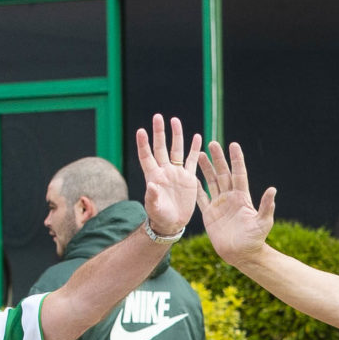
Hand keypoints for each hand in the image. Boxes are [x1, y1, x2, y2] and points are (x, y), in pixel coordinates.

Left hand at [134, 115, 203, 238]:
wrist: (172, 222)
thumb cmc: (159, 216)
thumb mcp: (154, 208)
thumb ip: (152, 197)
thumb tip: (151, 185)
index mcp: (153, 176)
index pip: (146, 156)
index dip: (143, 144)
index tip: (141, 131)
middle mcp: (164, 170)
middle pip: (161, 147)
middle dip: (159, 132)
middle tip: (158, 117)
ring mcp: (176, 172)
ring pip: (177, 149)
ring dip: (176, 135)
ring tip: (175, 120)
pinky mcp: (188, 177)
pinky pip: (192, 160)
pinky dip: (194, 149)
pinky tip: (197, 137)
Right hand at [194, 140, 278, 262]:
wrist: (242, 255)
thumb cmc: (255, 239)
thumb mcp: (263, 222)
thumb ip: (266, 206)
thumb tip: (273, 189)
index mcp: (242, 197)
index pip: (239, 173)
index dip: (236, 159)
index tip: (233, 145)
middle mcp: (230, 198)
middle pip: (223, 174)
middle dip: (218, 159)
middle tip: (212, 143)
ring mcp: (219, 205)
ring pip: (211, 182)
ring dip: (206, 169)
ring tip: (201, 154)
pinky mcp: (209, 214)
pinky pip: (201, 198)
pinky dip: (197, 188)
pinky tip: (191, 177)